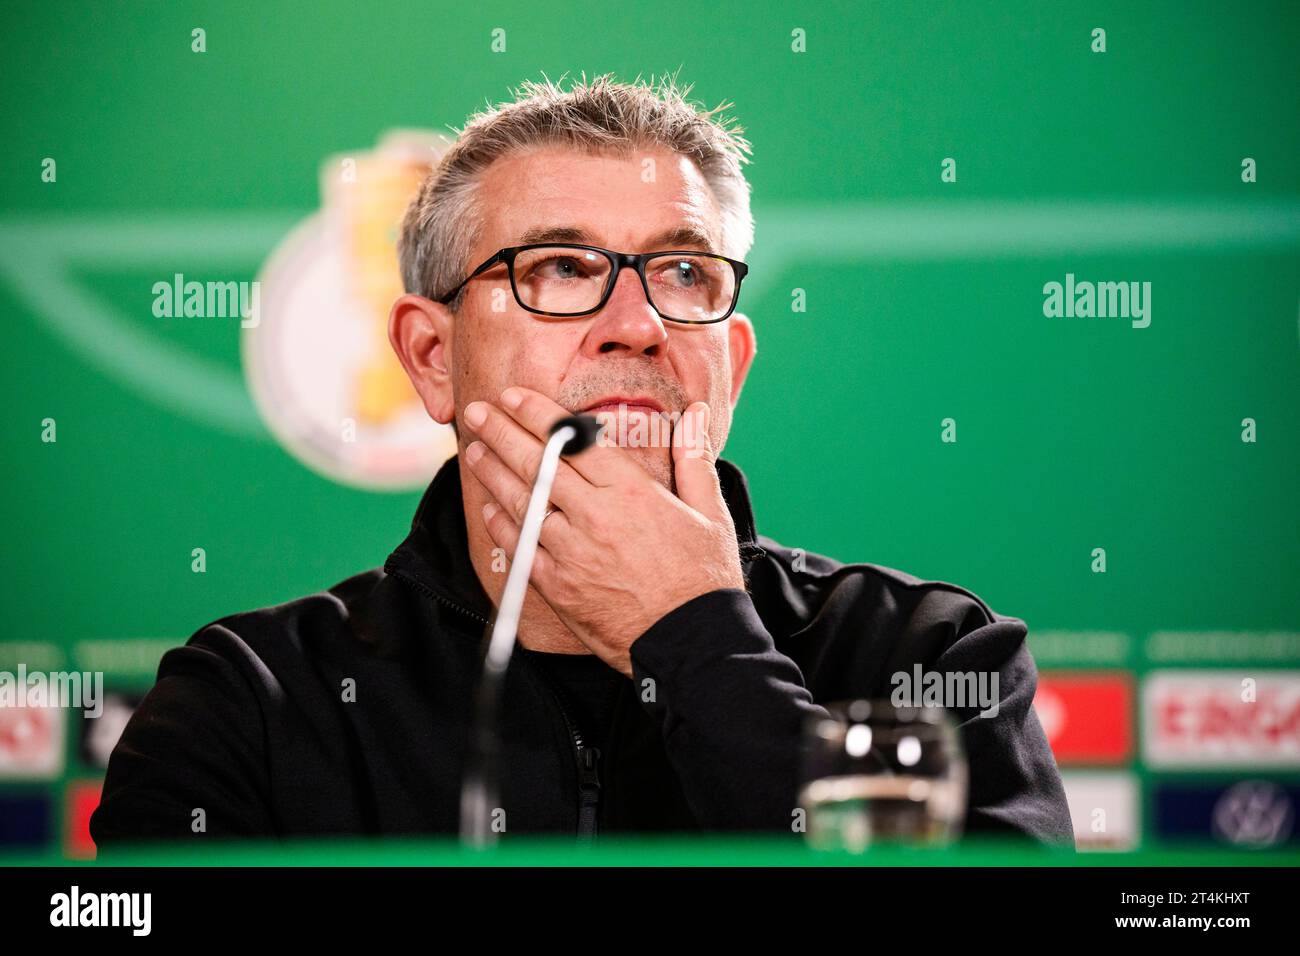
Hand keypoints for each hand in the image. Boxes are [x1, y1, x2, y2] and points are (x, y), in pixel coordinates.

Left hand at [462, 387, 745, 676]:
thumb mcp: (709, 511)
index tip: (514, 397)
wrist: (690, 644)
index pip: (572, 440)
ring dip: (493, 471)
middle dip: (502, 431)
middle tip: (479, 411)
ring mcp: (571, 552)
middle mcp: (594, 516)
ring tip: (474, 450)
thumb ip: (693, 457)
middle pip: (537, 463)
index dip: (537, 414)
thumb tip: (694, 413)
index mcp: (630, 491)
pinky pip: (520, 546)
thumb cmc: (703, 578)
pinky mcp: (558, 586)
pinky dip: (501, 523)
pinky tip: (489, 506)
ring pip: (521, 501)